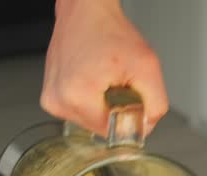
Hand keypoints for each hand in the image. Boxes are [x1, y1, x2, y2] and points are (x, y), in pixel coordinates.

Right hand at [41, 0, 168, 134]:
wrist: (85, 12)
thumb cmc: (110, 32)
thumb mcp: (147, 67)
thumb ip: (155, 105)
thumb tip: (145, 129)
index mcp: (77, 96)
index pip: (114, 133)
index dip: (128, 117)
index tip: (128, 94)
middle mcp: (58, 101)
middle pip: (101, 129)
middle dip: (115, 110)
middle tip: (117, 82)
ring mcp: (51, 101)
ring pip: (91, 122)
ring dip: (103, 106)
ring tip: (104, 79)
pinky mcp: (50, 98)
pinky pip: (80, 112)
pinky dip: (91, 101)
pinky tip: (93, 80)